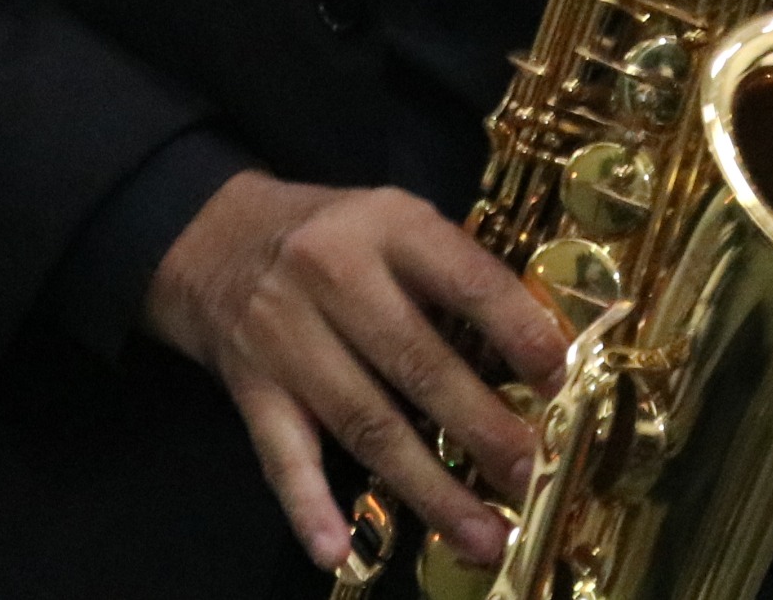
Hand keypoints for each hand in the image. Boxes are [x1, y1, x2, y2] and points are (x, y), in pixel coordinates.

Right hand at [144, 171, 570, 574]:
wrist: (211, 235)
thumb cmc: (334, 233)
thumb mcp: (397, 221)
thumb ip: (457, 271)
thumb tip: (543, 349)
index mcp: (389, 225)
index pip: (466, 279)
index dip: (517, 330)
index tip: (561, 380)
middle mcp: (335, 276)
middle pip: (418, 363)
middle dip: (482, 428)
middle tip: (532, 476)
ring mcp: (287, 337)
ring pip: (366, 423)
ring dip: (428, 488)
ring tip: (483, 536)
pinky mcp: (252, 389)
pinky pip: (283, 455)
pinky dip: (309, 506)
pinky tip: (337, 552)